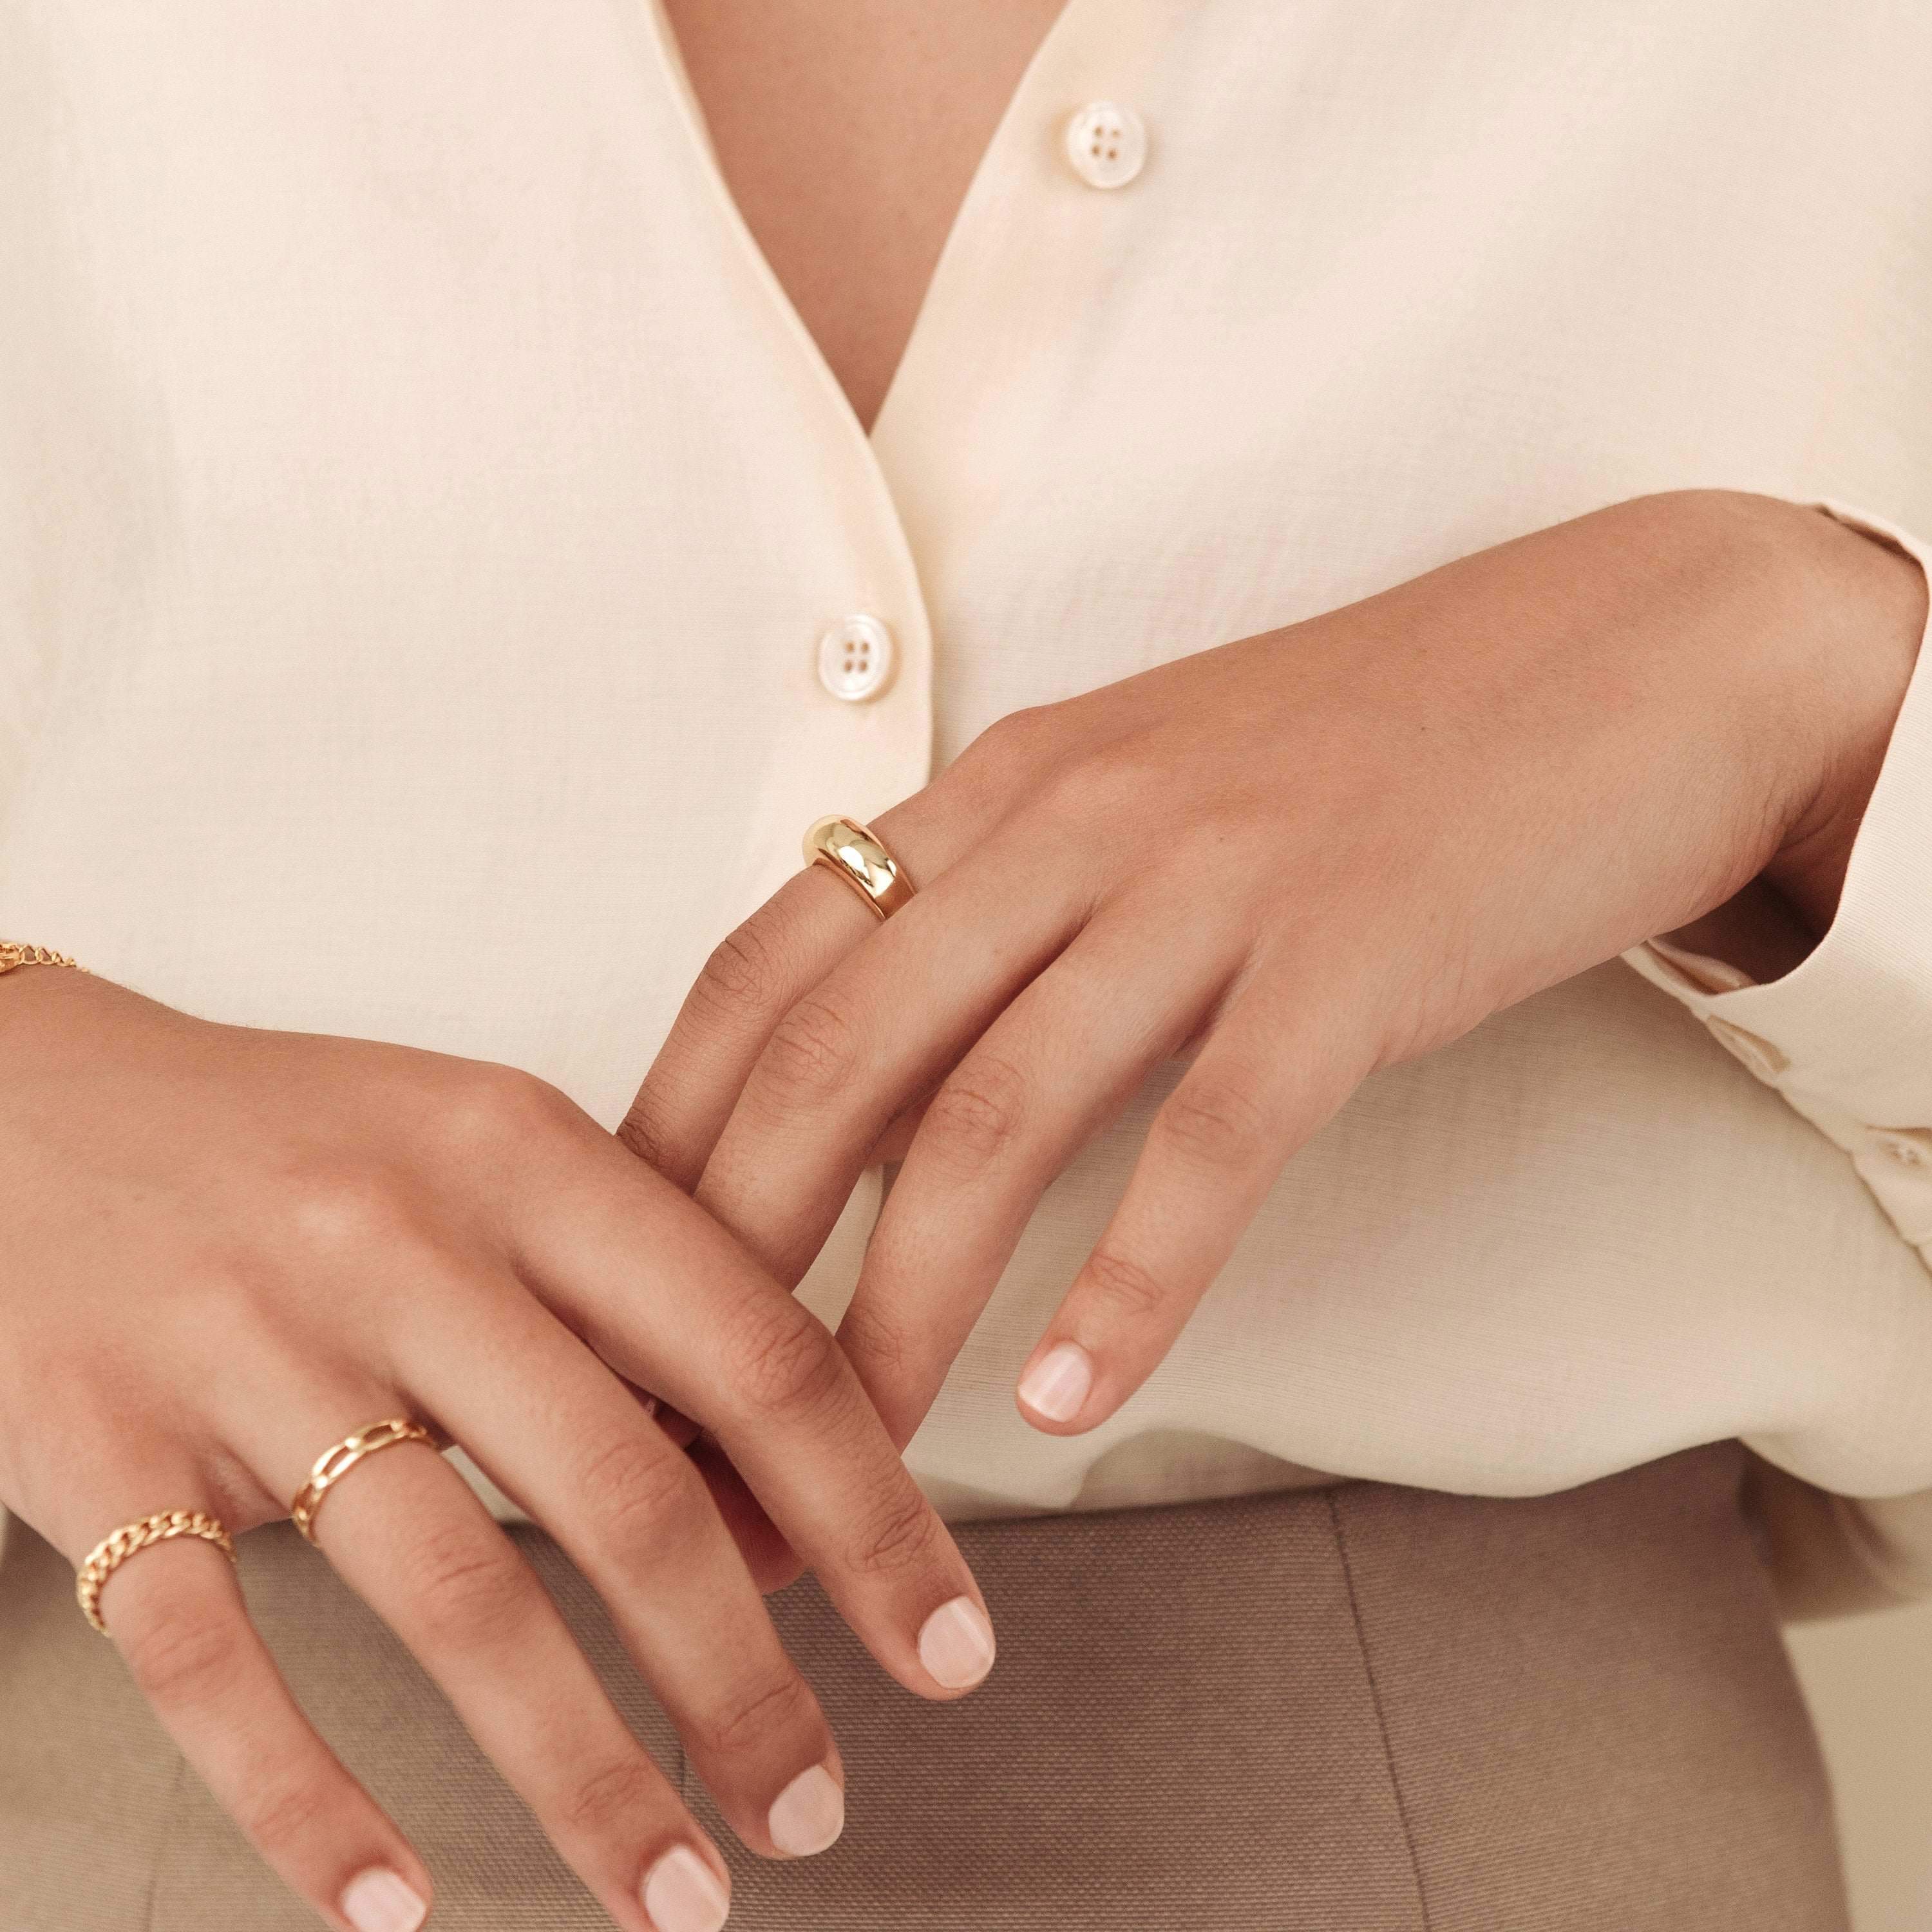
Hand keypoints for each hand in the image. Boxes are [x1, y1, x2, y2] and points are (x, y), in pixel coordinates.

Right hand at [0, 969, 994, 1931]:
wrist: (28, 1100)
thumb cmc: (300, 1141)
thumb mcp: (486, 1152)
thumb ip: (628, 1289)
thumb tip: (780, 1490)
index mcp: (525, 1153)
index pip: (754, 1347)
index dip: (871, 1512)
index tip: (943, 1643)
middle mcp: (401, 1241)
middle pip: (624, 1496)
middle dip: (742, 1682)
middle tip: (813, 1808)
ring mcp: (243, 1346)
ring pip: (452, 1600)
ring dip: (582, 1775)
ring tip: (673, 1891)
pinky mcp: (92, 1448)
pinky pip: (212, 1658)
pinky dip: (309, 1801)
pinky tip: (396, 1905)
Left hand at [627, 492, 1924, 1449]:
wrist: (1610, 659)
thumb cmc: (1355, 750)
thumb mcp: (1133, 799)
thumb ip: (996, 918)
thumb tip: (873, 1100)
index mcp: (997, 787)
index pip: (760, 972)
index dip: (663, 1138)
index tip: (614, 1281)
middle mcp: (1066, 822)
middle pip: (830, 1060)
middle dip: (729, 1262)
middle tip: (677, 1423)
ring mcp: (1206, 883)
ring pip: (991, 1118)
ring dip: (900, 1315)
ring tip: (846, 1466)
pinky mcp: (1348, 954)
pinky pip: (1210, 1142)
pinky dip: (1132, 1285)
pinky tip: (1069, 1402)